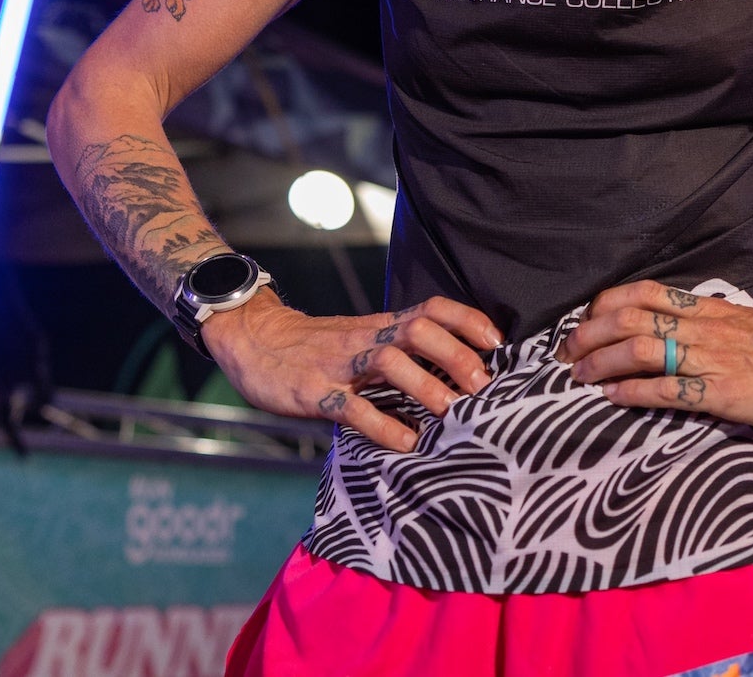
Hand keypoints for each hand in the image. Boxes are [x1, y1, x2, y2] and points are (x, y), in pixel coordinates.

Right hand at [203, 290, 501, 451]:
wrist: (252, 339)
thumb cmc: (316, 348)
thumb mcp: (361, 340)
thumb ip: (399, 353)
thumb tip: (452, 375)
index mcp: (380, 326)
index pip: (431, 308)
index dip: (467, 320)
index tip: (499, 342)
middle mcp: (364, 339)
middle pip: (418, 330)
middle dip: (456, 354)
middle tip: (484, 385)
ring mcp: (337, 364)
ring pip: (388, 362)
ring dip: (424, 386)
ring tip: (452, 413)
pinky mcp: (311, 391)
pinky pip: (350, 407)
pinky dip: (381, 425)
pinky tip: (406, 443)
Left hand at [556, 281, 752, 428]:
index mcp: (709, 308)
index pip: (643, 292)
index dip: (604, 304)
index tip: (584, 320)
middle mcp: (702, 328)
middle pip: (628, 318)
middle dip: (588, 334)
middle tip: (565, 353)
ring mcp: (708, 359)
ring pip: (638, 350)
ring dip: (599, 362)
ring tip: (577, 376)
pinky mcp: (718, 393)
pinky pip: (665, 390)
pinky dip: (631, 392)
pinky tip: (610, 397)